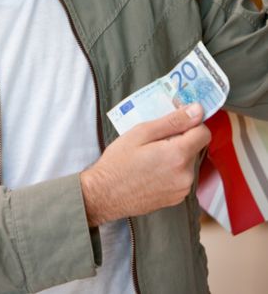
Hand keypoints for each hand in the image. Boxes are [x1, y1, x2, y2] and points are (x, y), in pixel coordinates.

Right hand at [80, 103, 209, 225]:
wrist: (105, 195)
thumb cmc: (118, 162)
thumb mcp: (142, 133)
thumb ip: (173, 121)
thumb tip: (197, 110)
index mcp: (178, 155)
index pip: (204, 132)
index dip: (191, 123)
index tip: (176, 121)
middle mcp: (186, 174)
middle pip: (194, 147)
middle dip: (179, 139)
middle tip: (154, 139)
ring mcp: (182, 189)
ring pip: (188, 162)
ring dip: (175, 155)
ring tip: (150, 156)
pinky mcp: (177, 198)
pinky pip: (181, 176)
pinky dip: (172, 170)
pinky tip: (152, 170)